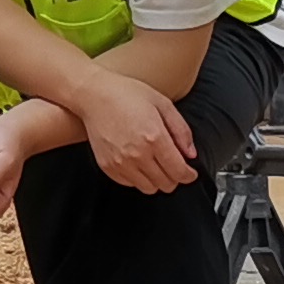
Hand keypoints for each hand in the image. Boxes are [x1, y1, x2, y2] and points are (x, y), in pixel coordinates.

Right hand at [72, 72, 197, 193]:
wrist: (93, 95)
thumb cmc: (126, 94)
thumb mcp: (163, 104)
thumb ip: (181, 130)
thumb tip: (191, 154)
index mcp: (154, 137)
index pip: (179, 172)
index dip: (189, 175)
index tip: (190, 172)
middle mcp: (137, 154)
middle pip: (166, 184)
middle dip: (174, 176)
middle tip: (172, 165)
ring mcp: (121, 163)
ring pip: (149, 188)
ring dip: (157, 179)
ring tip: (154, 164)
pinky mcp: (108, 167)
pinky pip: (130, 184)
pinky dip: (138, 178)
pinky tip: (138, 162)